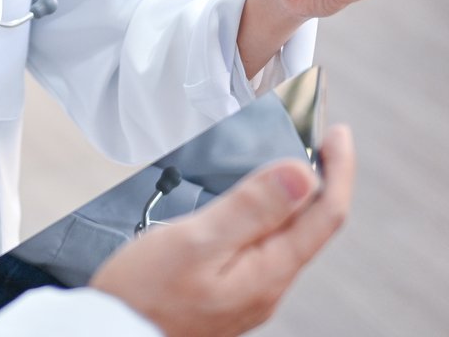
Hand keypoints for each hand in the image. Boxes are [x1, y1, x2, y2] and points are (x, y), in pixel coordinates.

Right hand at [91, 125, 355, 336]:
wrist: (111, 336)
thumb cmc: (145, 294)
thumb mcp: (196, 240)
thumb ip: (250, 207)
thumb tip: (302, 173)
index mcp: (268, 272)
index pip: (324, 215)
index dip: (338, 170)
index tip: (337, 133)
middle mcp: (267, 286)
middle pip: (311, 226)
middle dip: (321, 179)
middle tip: (317, 137)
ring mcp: (249, 292)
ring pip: (287, 236)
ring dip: (296, 197)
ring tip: (288, 160)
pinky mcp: (229, 293)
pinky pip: (264, 247)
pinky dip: (270, 215)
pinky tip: (253, 203)